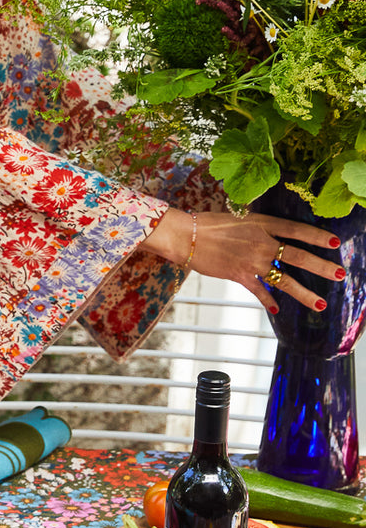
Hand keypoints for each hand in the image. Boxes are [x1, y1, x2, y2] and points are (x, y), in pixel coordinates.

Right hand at [139, 209, 342, 312]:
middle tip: (340, 275)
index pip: (297, 230)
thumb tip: (271, 233)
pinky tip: (277, 310)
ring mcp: (252, 260)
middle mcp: (262, 242)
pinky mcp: (238, 275)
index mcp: (263, 224)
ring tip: (320, 304)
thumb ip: (258, 226)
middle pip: (299, 256)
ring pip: (284, 279)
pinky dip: (268, 301)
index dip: (317, 236)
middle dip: (322, 266)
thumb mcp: (239, 217)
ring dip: (304, 293)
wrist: (186, 236)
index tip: (335, 243)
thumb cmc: (208, 224)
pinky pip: (259, 290)